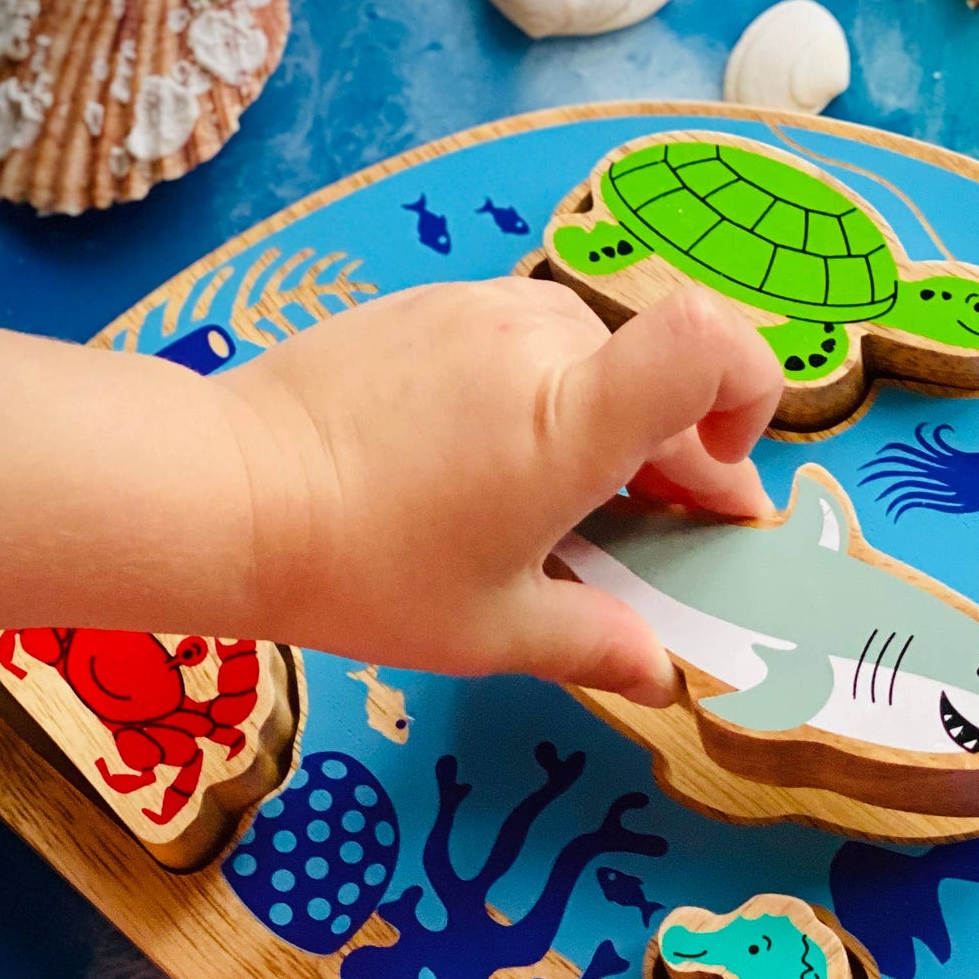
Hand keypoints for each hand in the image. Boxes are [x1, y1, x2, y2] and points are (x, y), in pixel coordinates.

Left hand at [220, 277, 781, 701]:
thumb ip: (600, 645)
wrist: (226, 490)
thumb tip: (662, 673)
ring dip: (607, 426)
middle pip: (661, 376)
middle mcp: (542, 339)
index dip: (752, 398)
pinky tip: (487, 463)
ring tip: (556, 505)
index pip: (714, 343)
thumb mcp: (493, 630)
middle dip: (679, 455)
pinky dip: (542, 397)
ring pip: (595, 359)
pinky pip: (527, 343)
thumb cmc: (366, 570)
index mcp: (573, 421)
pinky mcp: (436, 305)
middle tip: (649, 536)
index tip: (715, 478)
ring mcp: (483, 309)